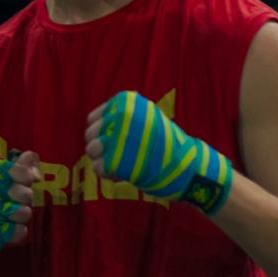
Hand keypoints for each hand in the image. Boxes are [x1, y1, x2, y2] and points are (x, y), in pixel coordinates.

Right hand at [0, 152, 38, 276]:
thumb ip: (18, 166)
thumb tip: (34, 156)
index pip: (22, 172)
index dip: (26, 179)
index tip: (19, 182)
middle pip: (26, 193)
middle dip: (24, 199)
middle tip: (12, 200)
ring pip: (25, 212)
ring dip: (20, 215)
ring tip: (9, 214)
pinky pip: (20, 231)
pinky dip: (16, 231)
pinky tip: (7, 227)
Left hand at [84, 91, 232, 213]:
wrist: (187, 165)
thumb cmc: (164, 142)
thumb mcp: (146, 116)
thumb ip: (121, 117)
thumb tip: (93, 124)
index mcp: (126, 102)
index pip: (94, 119)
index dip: (102, 133)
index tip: (114, 141)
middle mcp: (120, 116)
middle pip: (90, 134)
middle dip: (100, 146)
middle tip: (116, 154)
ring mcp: (119, 138)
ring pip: (92, 149)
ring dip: (102, 159)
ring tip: (119, 163)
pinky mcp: (118, 160)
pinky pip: (98, 167)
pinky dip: (108, 173)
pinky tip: (122, 173)